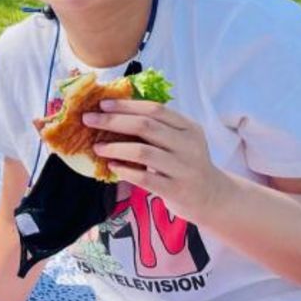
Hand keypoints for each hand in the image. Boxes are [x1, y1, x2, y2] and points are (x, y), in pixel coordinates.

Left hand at [85, 99, 229, 220]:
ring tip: (96, 147)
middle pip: (146, 126)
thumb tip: (114, 112)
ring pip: (143, 152)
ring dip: (115, 147)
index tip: (102, 104)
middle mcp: (189, 146)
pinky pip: (145, 178)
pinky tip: (111, 166)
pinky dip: (125, 170)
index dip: (126, 105)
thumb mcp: (180, 141)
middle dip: (113, 121)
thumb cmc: (186, 164)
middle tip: (89, 120)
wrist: (212, 197)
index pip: (155, 109)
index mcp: (189, 128)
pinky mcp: (176, 190)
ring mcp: (184, 169)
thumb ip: (157, 127)